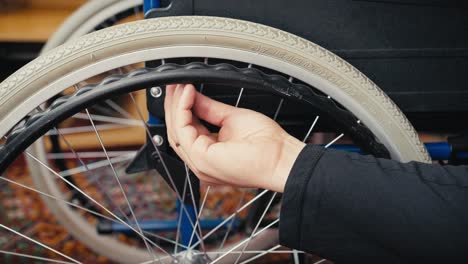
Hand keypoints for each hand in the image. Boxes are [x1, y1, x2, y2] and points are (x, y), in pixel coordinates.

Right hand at [164, 84, 304, 192]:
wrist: (281, 158)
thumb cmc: (268, 145)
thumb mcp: (233, 119)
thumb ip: (210, 109)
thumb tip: (195, 97)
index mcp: (210, 154)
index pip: (187, 131)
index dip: (183, 108)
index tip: (184, 88)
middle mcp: (202, 161)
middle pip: (177, 131)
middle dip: (174, 105)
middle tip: (175, 84)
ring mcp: (200, 163)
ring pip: (176, 131)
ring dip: (175, 105)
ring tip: (180, 86)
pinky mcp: (201, 159)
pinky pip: (182, 131)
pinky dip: (182, 110)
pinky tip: (187, 94)